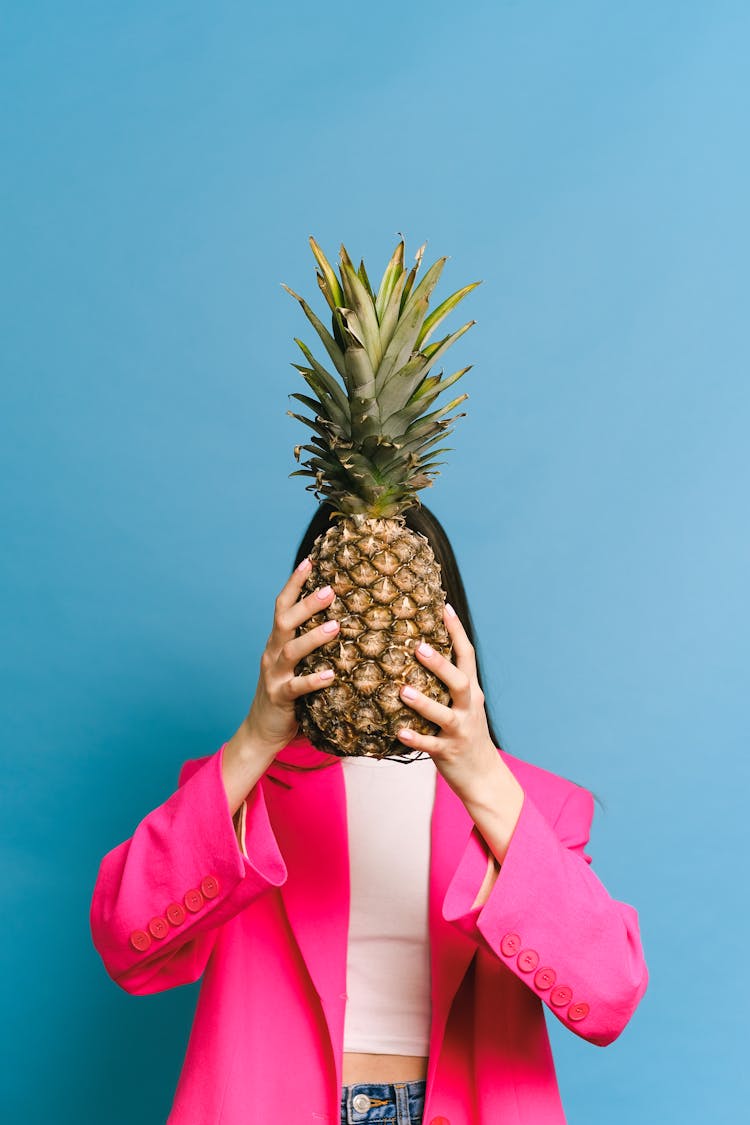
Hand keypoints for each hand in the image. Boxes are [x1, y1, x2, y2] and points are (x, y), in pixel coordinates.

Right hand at [244, 557, 338, 758]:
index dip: (294, 583)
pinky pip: (296, 687)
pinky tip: (330, 675)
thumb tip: (343, 620)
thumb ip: (310, 644)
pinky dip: (312, 680)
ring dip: (313, 637)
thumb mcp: (296, 663)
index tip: (310, 561)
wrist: (262, 730)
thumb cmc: (288, 693)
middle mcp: (272, 653)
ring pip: (290, 650)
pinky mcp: (280, 698)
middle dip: (306, 604)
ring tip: (335, 627)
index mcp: (277, 641)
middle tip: (330, 590)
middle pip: (285, 621)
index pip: (282, 606)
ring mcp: (274, 675)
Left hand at [396, 602, 499, 804]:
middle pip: (459, 681)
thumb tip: (421, 652)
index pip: (467, 656)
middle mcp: (469, 708)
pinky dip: (416, 738)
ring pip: (444, 714)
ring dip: (423, 702)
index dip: (456, 631)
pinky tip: (400, 732)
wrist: (484, 777)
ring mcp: (460, 731)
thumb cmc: (466, 735)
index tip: (444, 607)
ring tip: (403, 690)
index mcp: (471, 693)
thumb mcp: (464, 706)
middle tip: (418, 646)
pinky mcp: (449, 752)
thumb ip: (447, 684)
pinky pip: (431, 744)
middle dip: (440, 664)